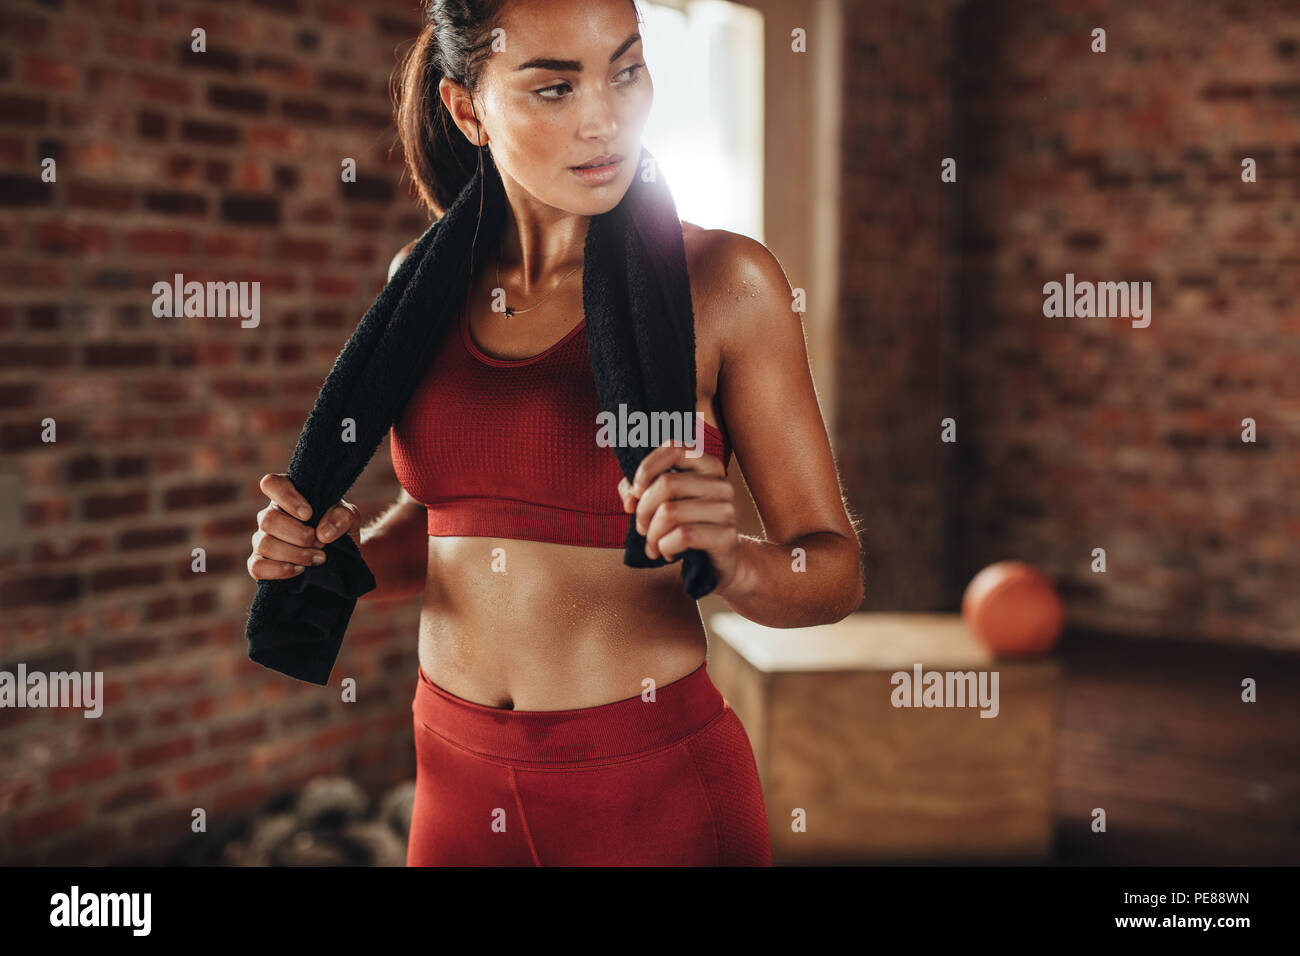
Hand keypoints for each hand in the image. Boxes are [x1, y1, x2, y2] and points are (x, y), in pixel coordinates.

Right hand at [248, 473, 360, 580]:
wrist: (341, 554)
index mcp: (287, 495)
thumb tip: (323, 533)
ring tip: (319, 558)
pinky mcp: (260, 563)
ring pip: (264, 544)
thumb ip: (341, 517)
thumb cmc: (338, 526)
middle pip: (268, 520)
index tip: (308, 514)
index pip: (271, 484)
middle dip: (299, 535)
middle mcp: (270, 515)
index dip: (287, 498)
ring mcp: (262, 539)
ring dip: (295, 554)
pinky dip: (279, 570)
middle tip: (321, 543)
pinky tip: (299, 570)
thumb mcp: (348, 516)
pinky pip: (257, 567)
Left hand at [616, 438, 742, 591]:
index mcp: (707, 467)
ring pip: (670, 512)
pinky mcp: (727, 536)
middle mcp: (721, 484)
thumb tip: (630, 498)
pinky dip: (665, 547)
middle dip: (643, 510)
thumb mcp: (662, 503)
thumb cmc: (686, 526)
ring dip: (652, 534)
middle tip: (641, 527)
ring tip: (653, 544)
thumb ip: (639, 491)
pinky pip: (683, 536)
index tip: (636, 491)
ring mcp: (727, 510)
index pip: (674, 449)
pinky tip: (667, 553)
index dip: (647, 468)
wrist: (718, 563)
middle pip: (666, 484)